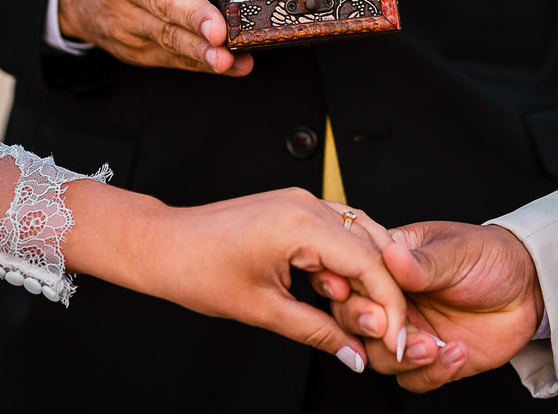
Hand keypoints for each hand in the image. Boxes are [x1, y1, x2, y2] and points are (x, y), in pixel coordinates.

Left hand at [63, 184, 407, 372]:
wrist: (162, 244)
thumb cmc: (197, 269)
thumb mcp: (262, 311)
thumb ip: (317, 333)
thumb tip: (353, 355)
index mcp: (302, 225)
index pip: (371, 266)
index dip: (391, 307)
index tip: (395, 339)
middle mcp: (308, 204)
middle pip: (374, 249)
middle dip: (384, 294)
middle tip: (383, 334)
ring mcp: (303, 201)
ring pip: (361, 237)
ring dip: (368, 276)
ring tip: (361, 315)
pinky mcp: (295, 206)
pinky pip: (339, 230)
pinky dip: (348, 260)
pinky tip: (340, 290)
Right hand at [326, 221, 542, 391]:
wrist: (531, 288)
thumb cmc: (491, 256)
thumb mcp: (457, 251)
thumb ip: (423, 263)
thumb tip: (392, 257)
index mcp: (389, 264)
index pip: (354, 281)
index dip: (355, 297)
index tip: (373, 307)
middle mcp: (393, 300)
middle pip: (356, 324)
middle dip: (373, 333)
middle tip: (398, 332)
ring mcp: (411, 331)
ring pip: (380, 357)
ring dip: (403, 358)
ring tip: (435, 346)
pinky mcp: (432, 358)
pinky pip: (414, 379)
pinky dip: (432, 373)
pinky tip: (458, 352)